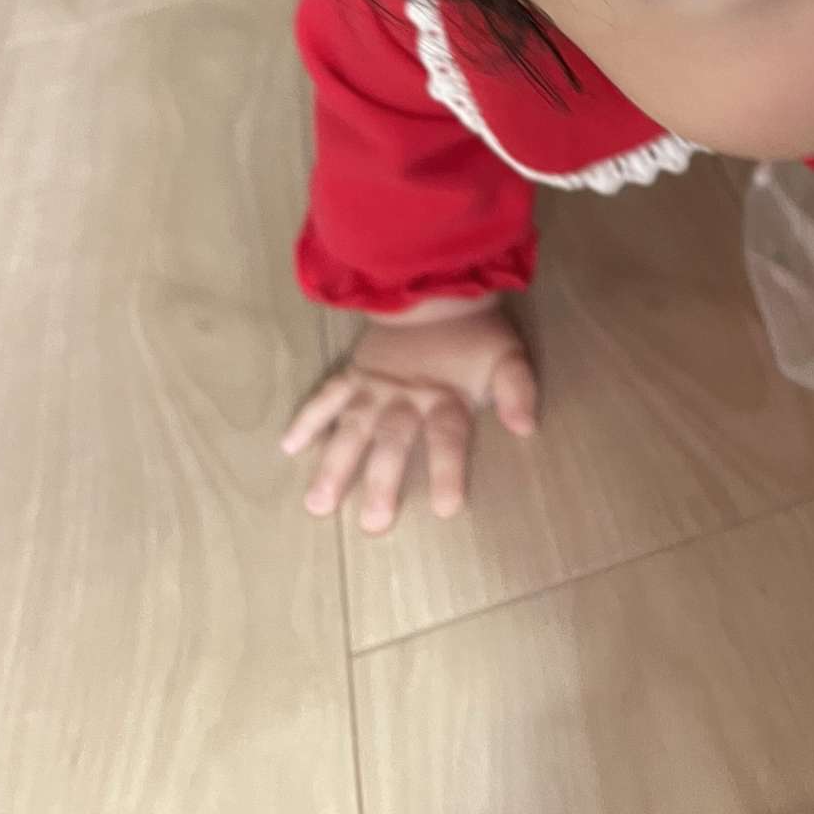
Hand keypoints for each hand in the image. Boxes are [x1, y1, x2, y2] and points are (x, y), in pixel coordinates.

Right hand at [281, 298, 536, 531]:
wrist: (437, 290)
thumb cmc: (474, 337)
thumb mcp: (508, 358)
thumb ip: (518, 391)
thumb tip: (525, 428)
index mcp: (445, 397)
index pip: (448, 437)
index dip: (448, 470)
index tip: (445, 508)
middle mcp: (405, 397)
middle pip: (393, 441)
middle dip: (382, 481)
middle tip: (372, 523)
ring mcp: (374, 387)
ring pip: (352, 427)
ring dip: (335, 464)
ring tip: (318, 503)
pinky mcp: (352, 374)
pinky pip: (325, 396)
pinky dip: (306, 419)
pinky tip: (288, 446)